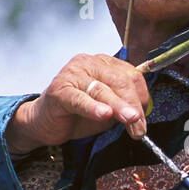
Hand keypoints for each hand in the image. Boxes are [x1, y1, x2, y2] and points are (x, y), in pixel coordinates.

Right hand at [5, 53, 149, 152]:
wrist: (44, 122)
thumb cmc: (76, 113)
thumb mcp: (108, 110)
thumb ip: (123, 107)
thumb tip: (142, 114)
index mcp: (104, 64)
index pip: (131, 75)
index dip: (142, 97)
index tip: (144, 118)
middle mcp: (89, 63)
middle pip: (120, 81)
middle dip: (133, 105)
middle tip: (139, 126)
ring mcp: (72, 74)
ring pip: (103, 90)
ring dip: (119, 107)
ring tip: (131, 121)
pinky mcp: (59, 90)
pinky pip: (80, 99)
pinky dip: (93, 107)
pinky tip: (104, 114)